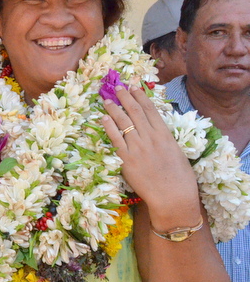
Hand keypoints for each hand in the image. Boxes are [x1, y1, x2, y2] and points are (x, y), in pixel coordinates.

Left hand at [101, 86, 199, 225]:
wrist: (173, 196)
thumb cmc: (179, 178)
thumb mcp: (175, 152)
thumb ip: (163, 139)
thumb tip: (155, 130)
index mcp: (164, 134)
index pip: (150, 109)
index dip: (140, 96)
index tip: (134, 86)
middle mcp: (150, 137)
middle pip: (134, 111)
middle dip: (125, 96)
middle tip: (117, 86)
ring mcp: (137, 147)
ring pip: (123, 122)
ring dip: (114, 108)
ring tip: (107, 99)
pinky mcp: (126, 159)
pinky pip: (115, 139)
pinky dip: (108, 127)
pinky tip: (103, 118)